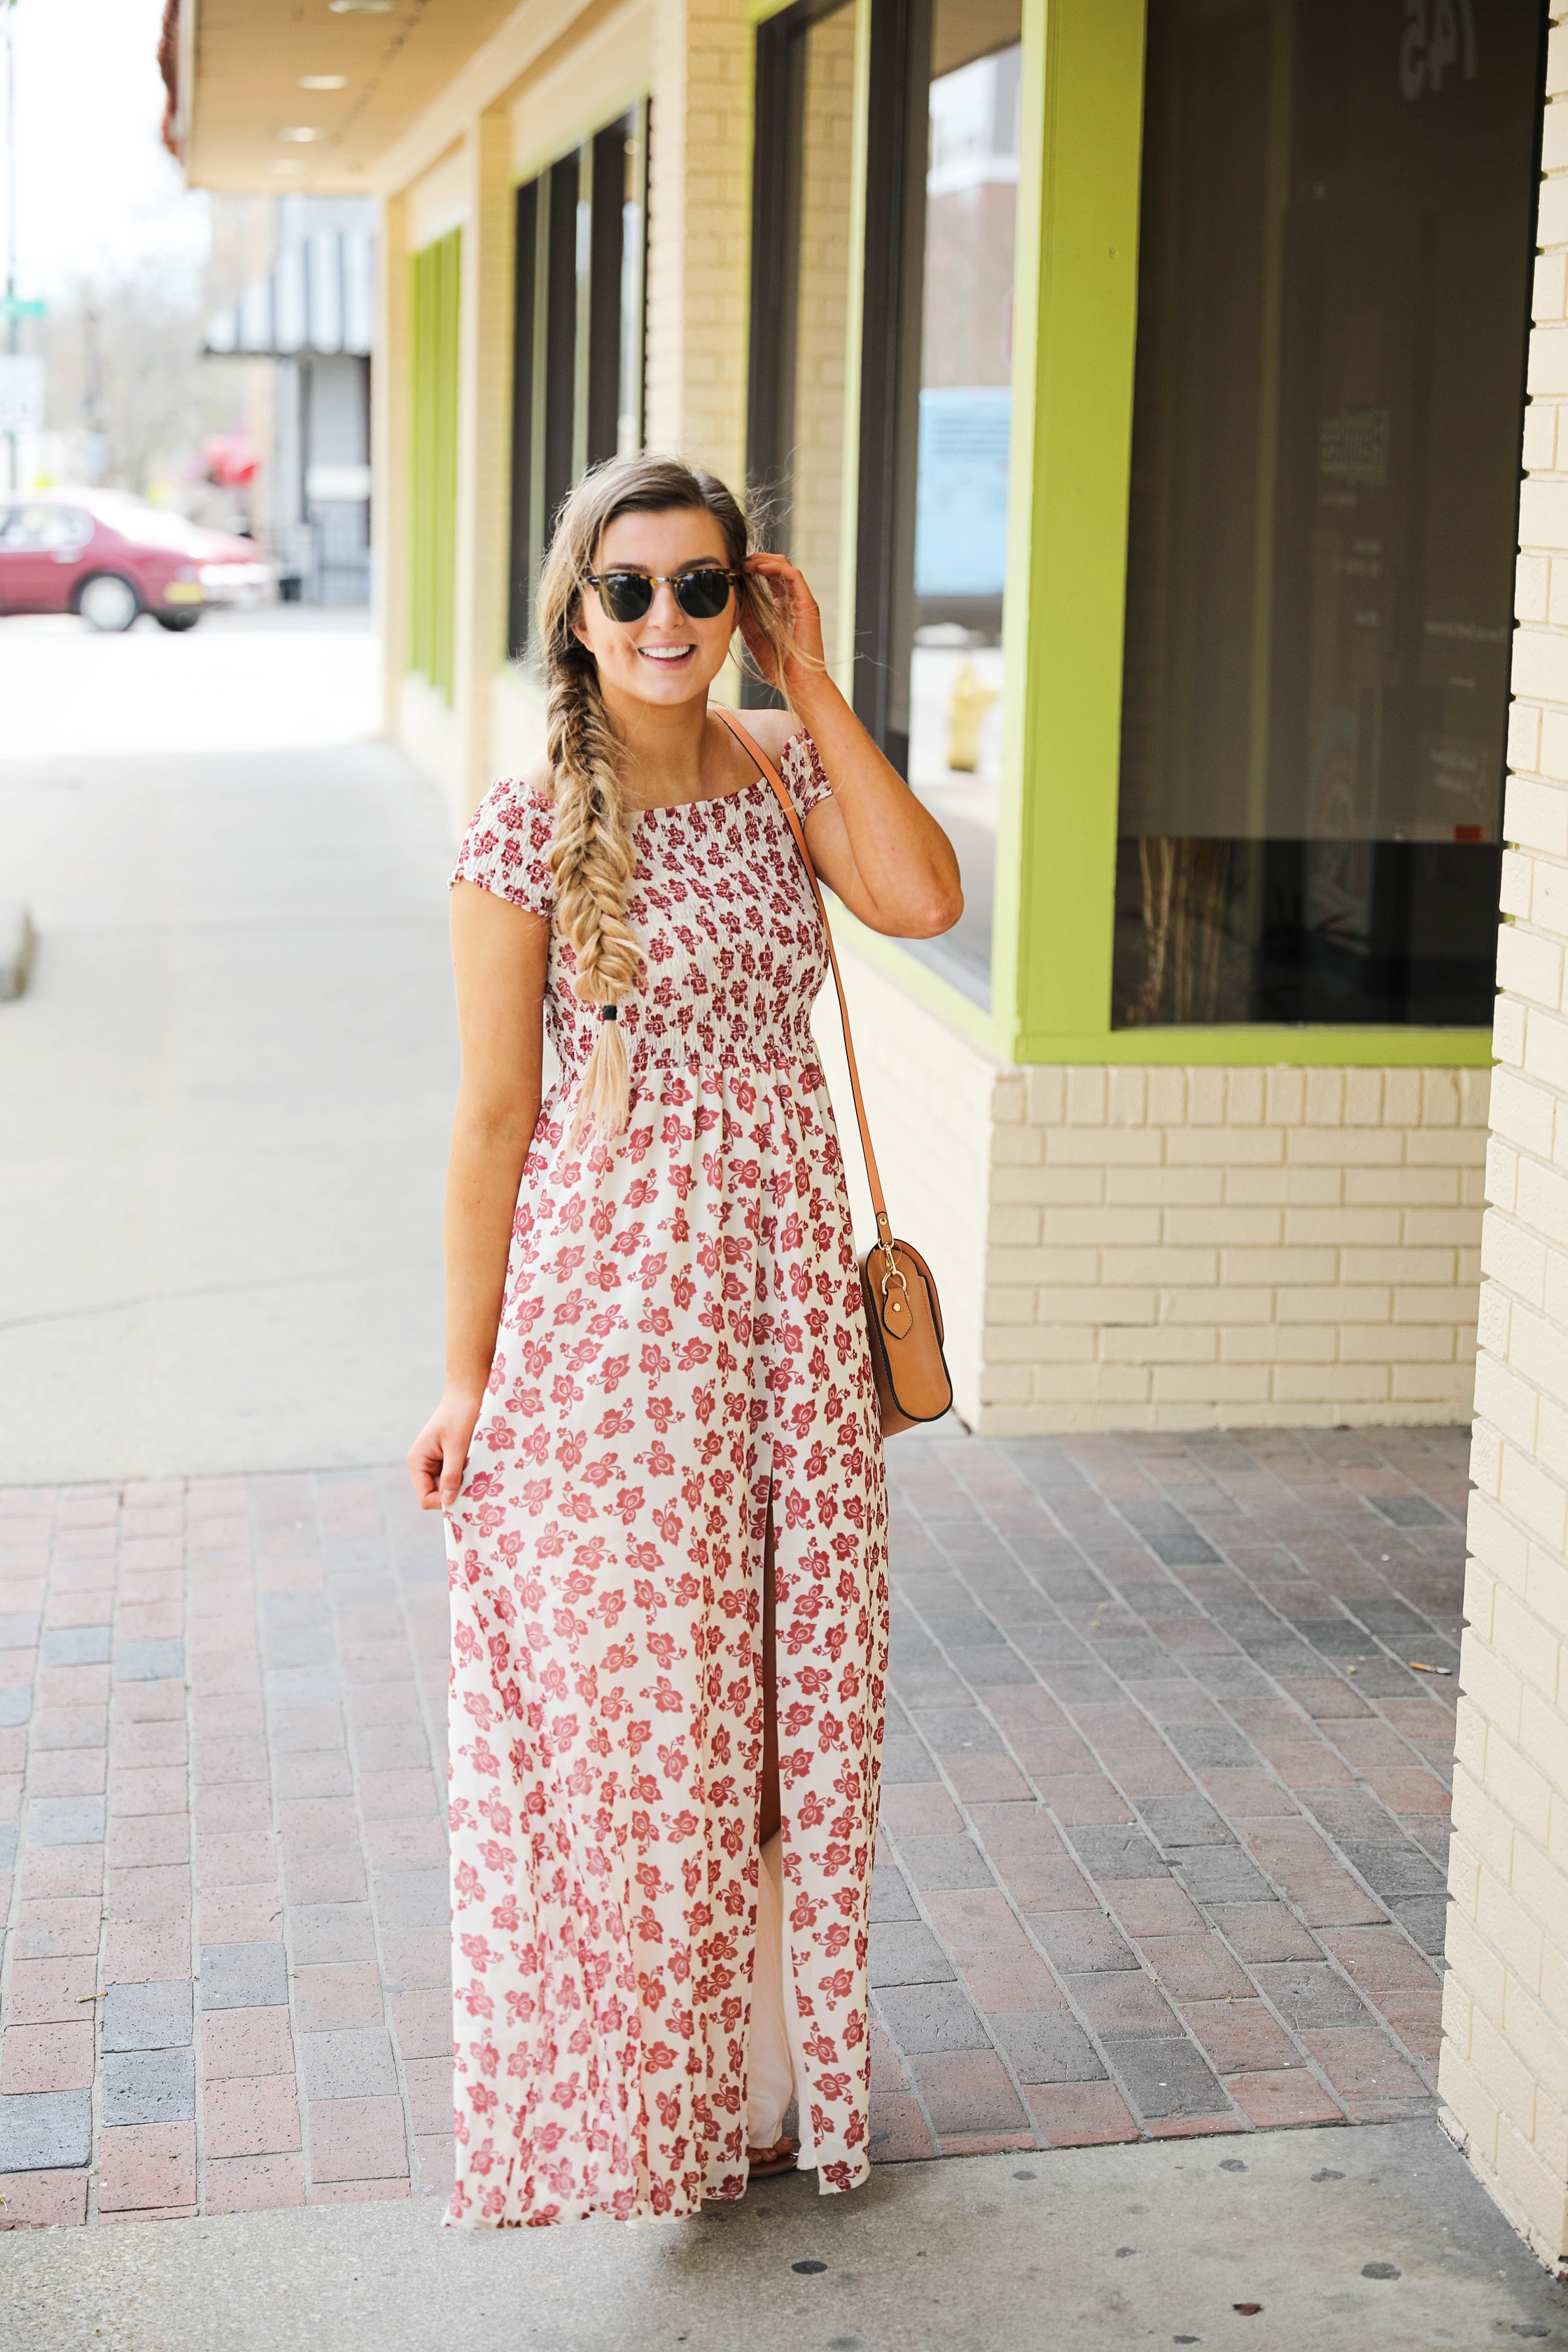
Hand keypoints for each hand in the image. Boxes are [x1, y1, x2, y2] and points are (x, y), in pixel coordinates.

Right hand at [407, 1381, 485, 1512]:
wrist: (467, 1393)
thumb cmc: (460, 1415)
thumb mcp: (457, 1446)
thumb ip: (451, 1474)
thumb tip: (448, 1502)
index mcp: (417, 1461)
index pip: (425, 1498)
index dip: (443, 1501)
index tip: (465, 1494)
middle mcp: (422, 1464)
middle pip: (437, 1494)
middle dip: (455, 1491)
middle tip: (475, 1483)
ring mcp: (434, 1462)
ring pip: (448, 1487)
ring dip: (462, 1482)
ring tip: (475, 1469)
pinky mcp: (446, 1459)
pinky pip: (454, 1476)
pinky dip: (465, 1475)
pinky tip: (475, 1465)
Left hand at [741, 552, 825, 700]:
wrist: (796, 681)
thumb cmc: (777, 665)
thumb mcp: (753, 635)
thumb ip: (745, 615)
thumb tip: (733, 595)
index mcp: (781, 608)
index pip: (768, 578)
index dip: (752, 569)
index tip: (734, 570)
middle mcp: (792, 601)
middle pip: (776, 568)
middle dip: (756, 560)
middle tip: (738, 562)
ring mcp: (801, 601)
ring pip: (785, 567)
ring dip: (764, 560)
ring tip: (746, 563)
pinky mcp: (807, 603)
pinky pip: (793, 575)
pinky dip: (776, 567)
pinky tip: (759, 568)